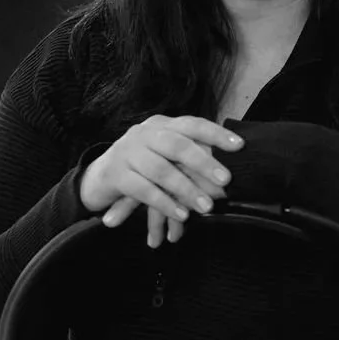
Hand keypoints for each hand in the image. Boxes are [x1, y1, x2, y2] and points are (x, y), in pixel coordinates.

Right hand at [80, 116, 243, 246]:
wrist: (99, 176)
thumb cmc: (142, 167)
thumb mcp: (165, 157)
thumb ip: (190, 162)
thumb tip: (225, 181)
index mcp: (161, 125)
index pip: (192, 125)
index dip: (216, 134)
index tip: (239, 146)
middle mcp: (144, 134)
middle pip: (177, 145)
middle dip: (204, 163)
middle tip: (226, 181)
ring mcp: (127, 152)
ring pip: (161, 170)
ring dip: (187, 190)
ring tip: (206, 208)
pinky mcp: (116, 175)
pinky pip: (143, 190)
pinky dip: (165, 204)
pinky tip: (181, 215)